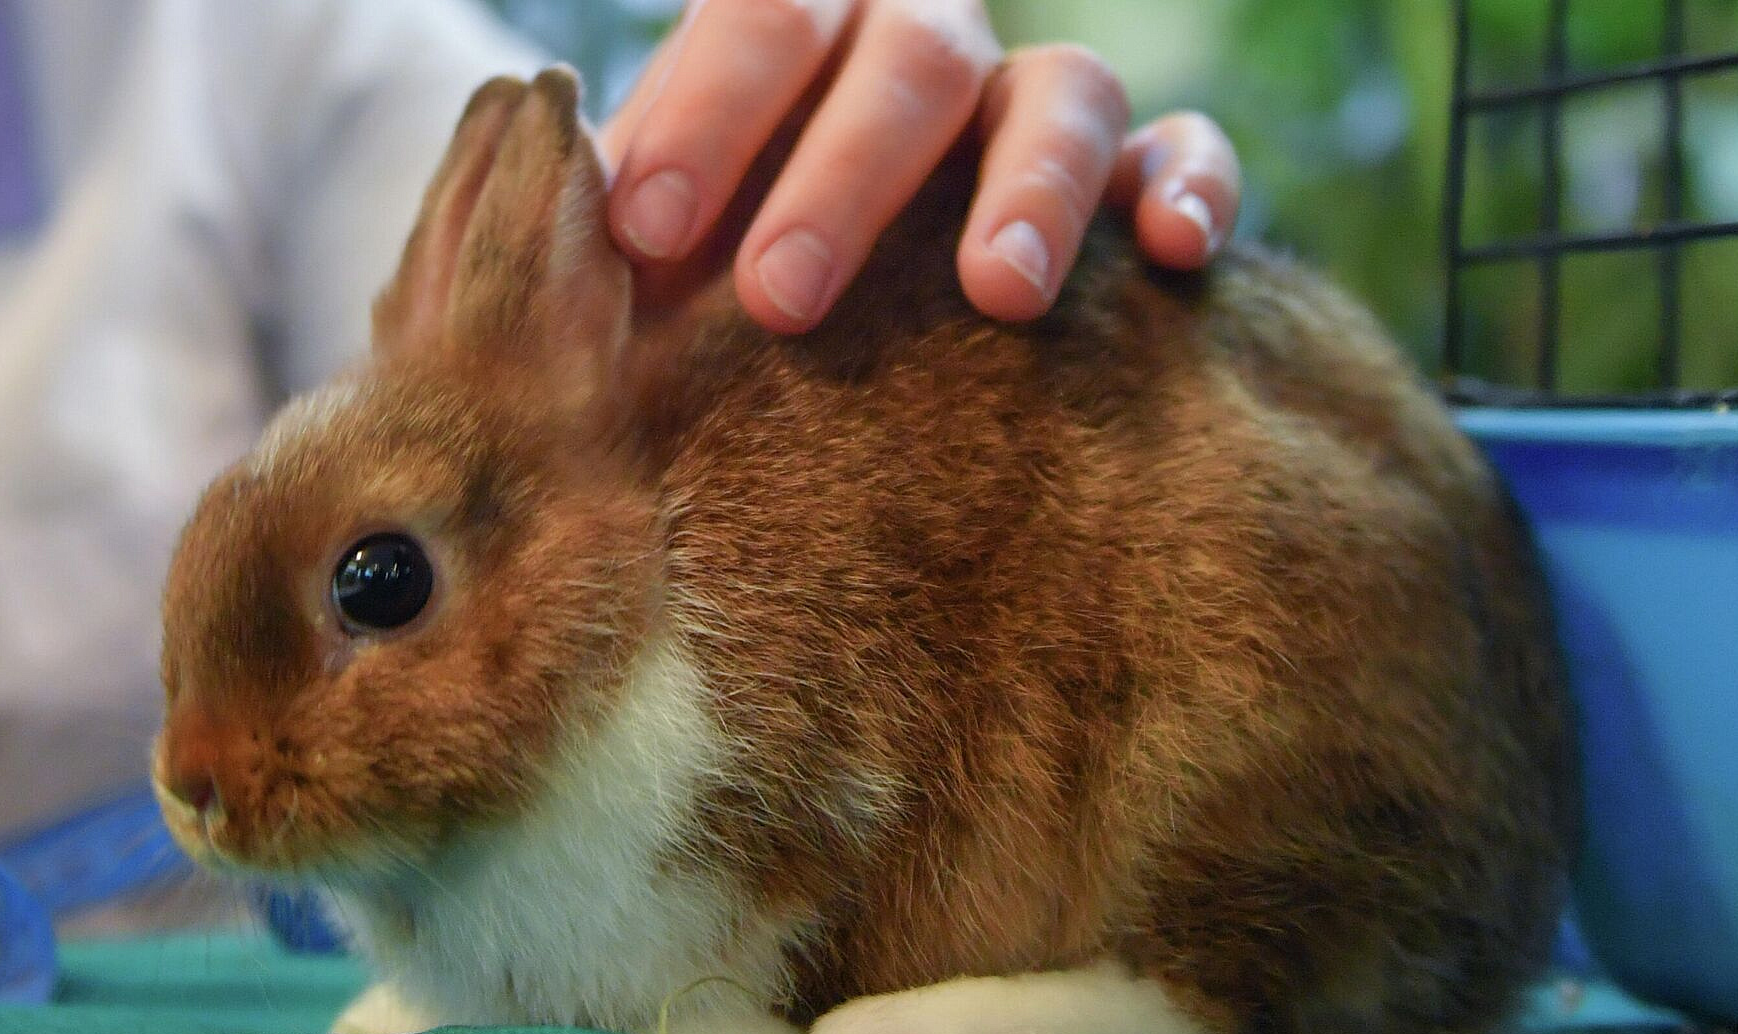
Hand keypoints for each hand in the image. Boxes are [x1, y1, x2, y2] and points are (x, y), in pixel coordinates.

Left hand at [597, 0, 1241, 333]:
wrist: (821, 239)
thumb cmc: (723, 235)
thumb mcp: (666, 213)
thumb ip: (628, 223)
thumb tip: (545, 279)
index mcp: (802, 20)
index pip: (761, 20)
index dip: (705, 117)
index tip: (645, 231)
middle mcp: (928, 40)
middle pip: (910, 60)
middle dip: (843, 177)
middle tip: (782, 301)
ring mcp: (1035, 98)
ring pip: (1069, 89)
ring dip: (1031, 188)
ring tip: (997, 296)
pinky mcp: (1132, 165)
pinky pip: (1187, 148)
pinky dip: (1193, 186)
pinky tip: (1174, 255)